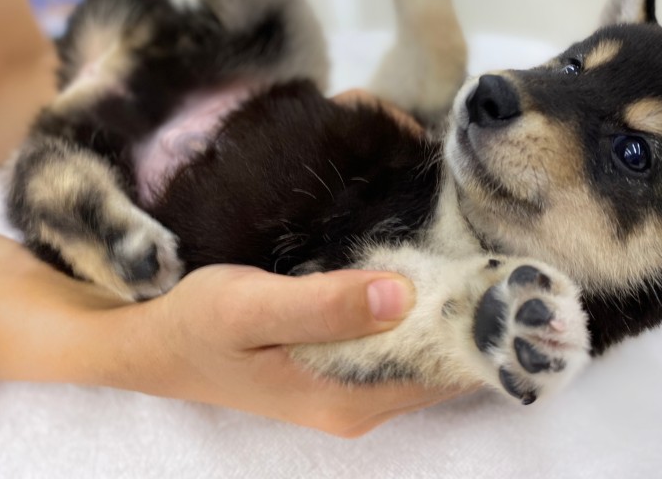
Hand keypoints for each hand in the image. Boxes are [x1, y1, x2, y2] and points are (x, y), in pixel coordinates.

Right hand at [95, 265, 464, 437]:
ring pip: (425, 359)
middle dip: (473, 321)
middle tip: (498, 257)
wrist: (156, 345)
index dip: (480, 330)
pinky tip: (430, 278)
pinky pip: (401, 350)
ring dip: (450, 318)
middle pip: (442, 369)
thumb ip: (324, 305)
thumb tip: (402, 294)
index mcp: (347, 398)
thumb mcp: (251, 308)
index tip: (506, 277)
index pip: (444, 374)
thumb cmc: (199, 324)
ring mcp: (352, 392)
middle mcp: (360, 405)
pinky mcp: (341, 372)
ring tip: (474, 259)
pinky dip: (422, 319)